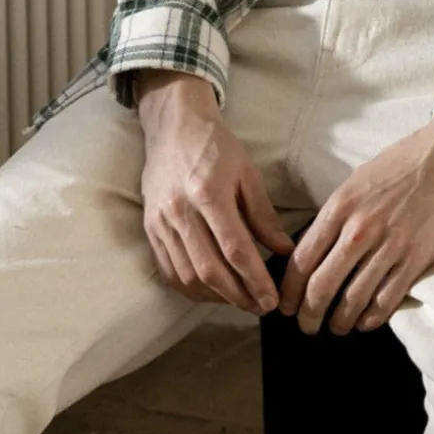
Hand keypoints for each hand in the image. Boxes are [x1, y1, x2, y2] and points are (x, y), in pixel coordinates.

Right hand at [138, 70, 294, 314]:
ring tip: (239, 301)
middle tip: (259, 307)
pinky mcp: (150, 228)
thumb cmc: (216, 147)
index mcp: (208, 193)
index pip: (234, 249)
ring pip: (187, 275)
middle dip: (238, 296)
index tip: (271, 299)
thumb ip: (264, 215)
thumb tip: (283, 250)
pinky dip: (190, 288)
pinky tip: (210, 292)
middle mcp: (180, 211)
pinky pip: (168, 270)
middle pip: (209, 269)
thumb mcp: (248, 173)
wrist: (173, 126)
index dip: (255, 280)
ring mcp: (160, 222)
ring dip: (215, 297)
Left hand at [277, 115, 433, 335]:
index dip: (289, 290)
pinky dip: (372, 318)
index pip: (302, 259)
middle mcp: (359, 229)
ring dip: (339, 321)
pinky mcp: (417, 258)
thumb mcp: (360, 179)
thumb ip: (339, 212)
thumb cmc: (406, 160)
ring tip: (336, 328)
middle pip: (321, 286)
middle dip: (308, 313)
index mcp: (340, 206)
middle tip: (306, 325)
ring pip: (352, 299)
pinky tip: (366, 322)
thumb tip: (320, 244)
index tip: (285, 304)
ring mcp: (389, 245)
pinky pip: (387, 300)